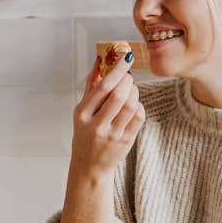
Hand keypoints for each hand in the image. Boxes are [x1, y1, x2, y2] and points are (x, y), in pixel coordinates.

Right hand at [70, 52, 145, 180]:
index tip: (126, 57)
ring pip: (130, 105)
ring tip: (131, 89)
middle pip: (118, 95)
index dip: (117, 69)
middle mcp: (96, 125)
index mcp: (82, 114)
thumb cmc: (85, 134)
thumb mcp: (83, 111)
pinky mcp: (125, 141)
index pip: (103, 87)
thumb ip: (91, 85)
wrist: (89, 166)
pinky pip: (138, 117)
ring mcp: (112, 135)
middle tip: (128, 76)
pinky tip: (133, 104)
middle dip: (128, 80)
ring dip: (134, 92)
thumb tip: (100, 59)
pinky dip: (139, 106)